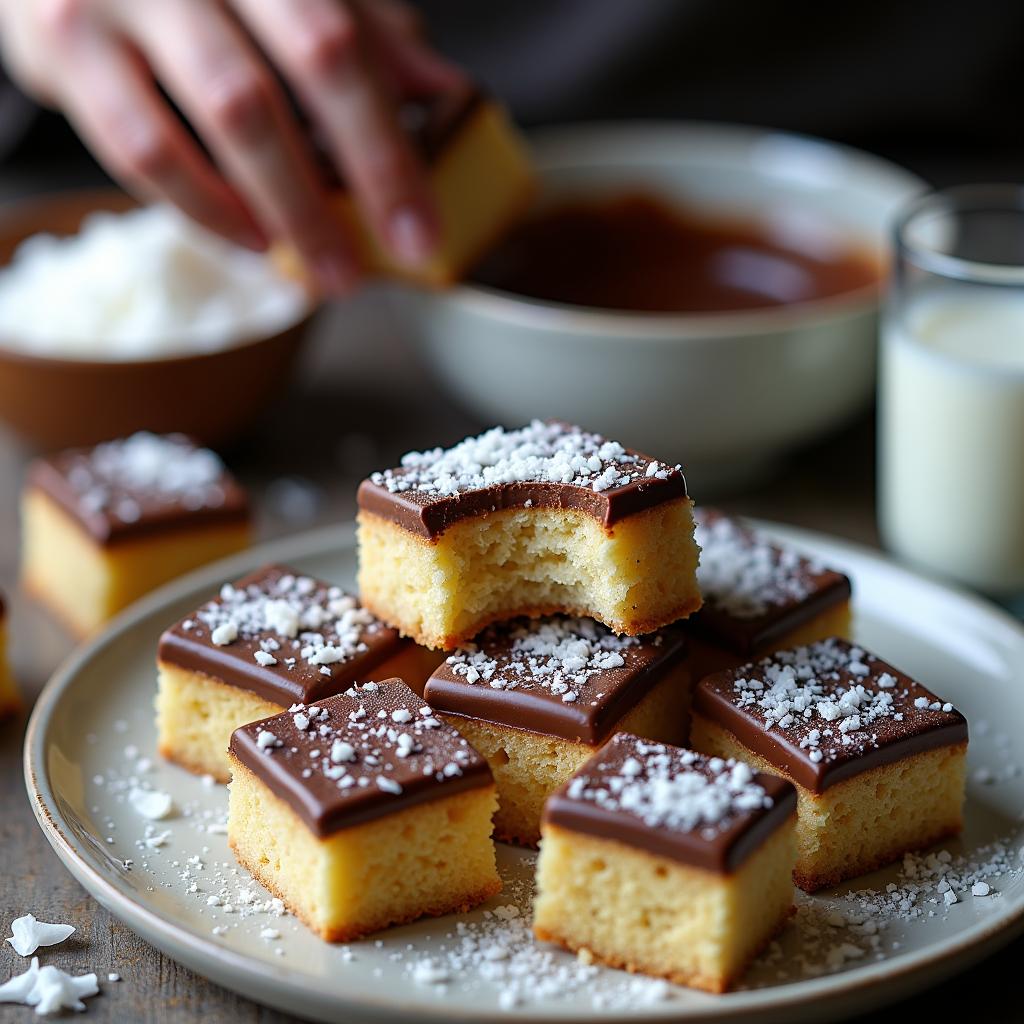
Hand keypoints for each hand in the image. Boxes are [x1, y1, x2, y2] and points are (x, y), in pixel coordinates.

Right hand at [0, 0, 464, 292]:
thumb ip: (367, 32)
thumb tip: (445, 95)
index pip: (338, 50)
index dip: (383, 151)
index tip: (419, 230)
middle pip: (270, 93)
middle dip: (325, 201)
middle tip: (359, 272)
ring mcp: (115, 0)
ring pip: (212, 125)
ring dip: (276, 214)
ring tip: (315, 266)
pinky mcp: (62, 49)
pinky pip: (139, 152)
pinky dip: (204, 208)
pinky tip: (251, 238)